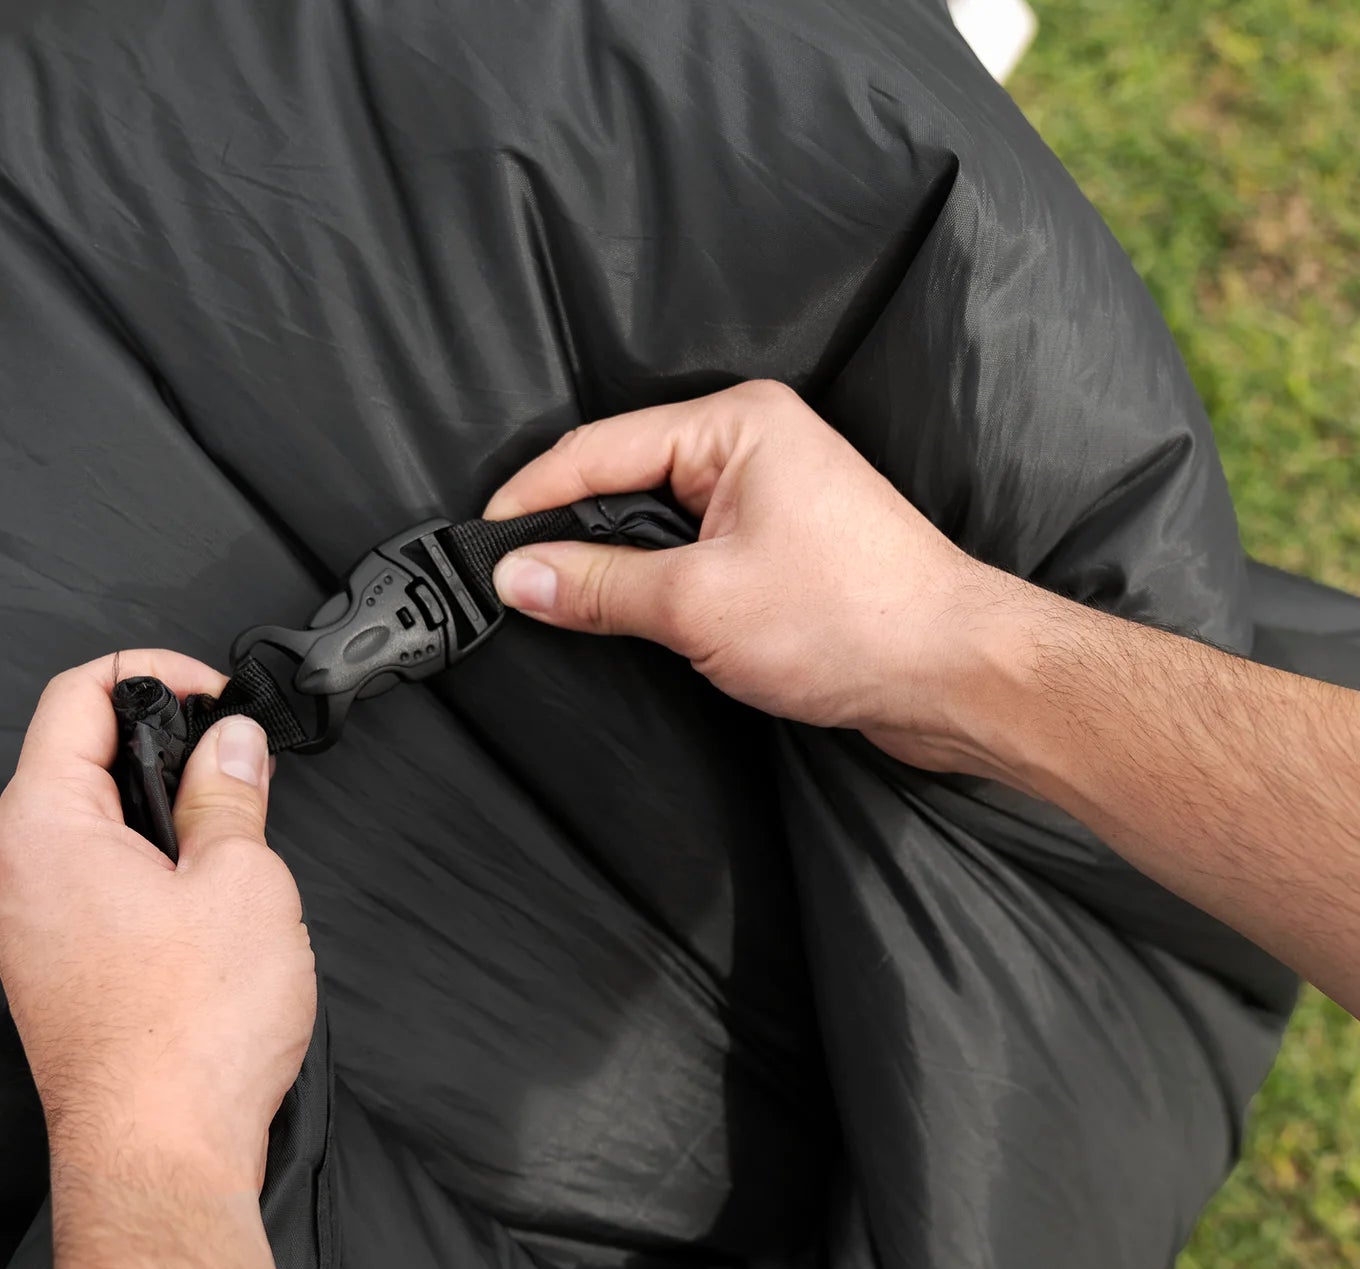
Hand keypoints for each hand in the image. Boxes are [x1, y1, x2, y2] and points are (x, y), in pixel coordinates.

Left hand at [0, 651, 315, 1195]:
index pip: (76, 695)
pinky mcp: (55, 972)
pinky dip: (150, 872)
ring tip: (236, 849)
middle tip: (241, 773)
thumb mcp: (241, 880)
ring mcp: (29, 927)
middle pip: (80, 759)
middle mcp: (17, 872)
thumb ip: (231, 794)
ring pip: (93, 829)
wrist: (159, 1158)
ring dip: (164, 818)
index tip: (216, 696)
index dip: (154, 672)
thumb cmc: (191, 1033)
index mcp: (43, 825)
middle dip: (168, 750)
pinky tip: (208, 910)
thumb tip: (232, 742)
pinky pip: (95, 887)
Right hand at [486, 379, 1043, 771]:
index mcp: (735, 424)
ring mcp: (770, 497)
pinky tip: (620, 617)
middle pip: (622, 478)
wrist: (957, 675)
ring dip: (608, 564)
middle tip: (506, 583)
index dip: (530, 498)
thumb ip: (598, 588)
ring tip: (551, 603)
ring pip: (654, 521)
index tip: (479, 547)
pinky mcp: (780, 549)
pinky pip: (689, 553)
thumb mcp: (699, 604)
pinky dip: (650, 584)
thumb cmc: (850, 621)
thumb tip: (516, 577)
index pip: (599, 449)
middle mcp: (752, 446)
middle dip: (563, 530)